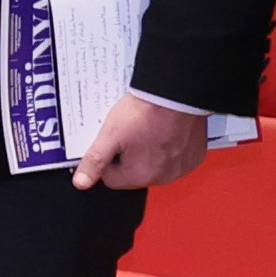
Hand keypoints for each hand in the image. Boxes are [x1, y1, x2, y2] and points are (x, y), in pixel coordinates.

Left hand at [77, 94, 211, 191]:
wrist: (177, 93)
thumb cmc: (147, 111)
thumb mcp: (110, 135)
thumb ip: (95, 161)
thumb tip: (81, 182)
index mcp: (140, 175)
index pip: (111, 178)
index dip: (108, 158)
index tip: (114, 141)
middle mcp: (163, 177)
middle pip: (134, 172)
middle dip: (130, 156)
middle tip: (132, 132)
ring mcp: (181, 167)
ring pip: (156, 165)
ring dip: (150, 152)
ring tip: (149, 129)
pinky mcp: (194, 157)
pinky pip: (176, 158)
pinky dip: (171, 148)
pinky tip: (166, 131)